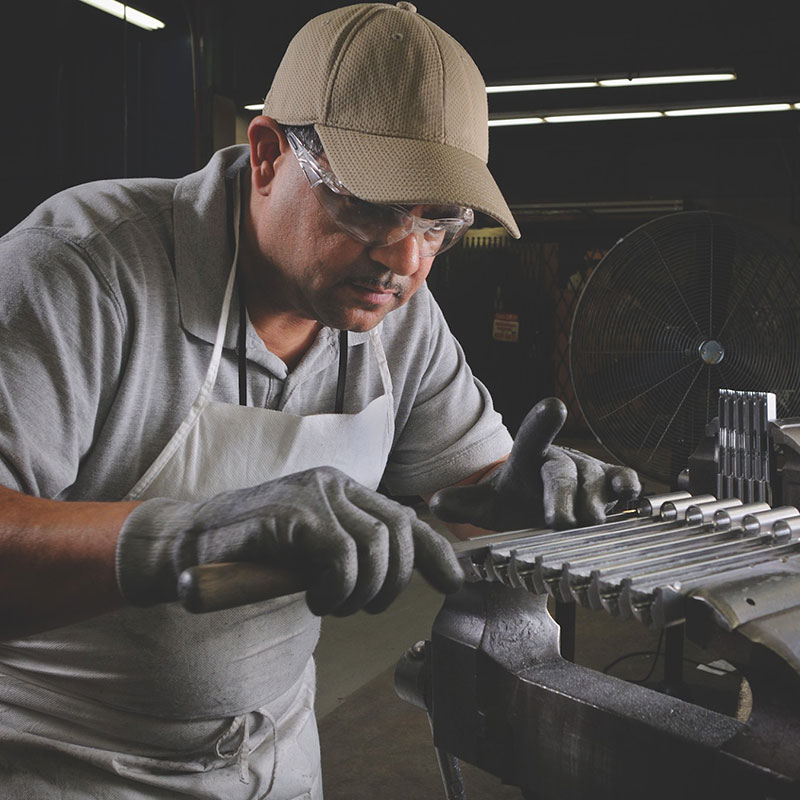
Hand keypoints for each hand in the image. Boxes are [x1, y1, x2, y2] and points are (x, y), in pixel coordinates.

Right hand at [116, 466, 463, 615]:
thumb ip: (350, 556)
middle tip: (363, 607)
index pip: (406, 518)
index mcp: (343, 491)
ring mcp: (315, 494)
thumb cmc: (251, 554)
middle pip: (401, 531)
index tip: (455, 583)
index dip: (436, 553)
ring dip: (362, 590)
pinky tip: (314, 598)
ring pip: (378, 546)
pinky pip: (344, 556)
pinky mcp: (295, 512)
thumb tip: (398, 575)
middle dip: (394, 582)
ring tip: (330, 603)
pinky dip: (338, 588)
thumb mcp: (312, 555)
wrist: (187, 545)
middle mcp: (334, 484)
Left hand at [428, 398, 640, 530]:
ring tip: (587, 523)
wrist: (543, 506)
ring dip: (592, 503)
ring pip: (594, 481)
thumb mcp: (488, 506)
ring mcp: (588, 470)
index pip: (532, 438)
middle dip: (561, 496)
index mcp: (527, 458)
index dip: (542, 423)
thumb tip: (436, 503)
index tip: (553, 406)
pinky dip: (627, 485)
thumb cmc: (516, 501)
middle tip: (559, 521)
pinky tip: (628, 495)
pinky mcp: (611, 481)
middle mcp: (559, 459)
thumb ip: (464, 504)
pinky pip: (623, 479)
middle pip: (562, 473)